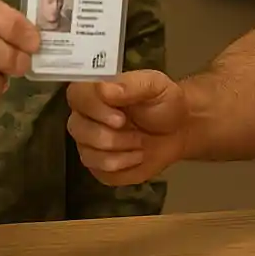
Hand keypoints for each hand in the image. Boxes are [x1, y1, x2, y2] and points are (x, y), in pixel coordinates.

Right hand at [66, 70, 187, 185]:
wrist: (178, 130)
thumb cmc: (164, 103)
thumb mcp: (154, 85)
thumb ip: (130, 84)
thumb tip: (103, 88)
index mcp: (96, 90)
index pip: (76, 95)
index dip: (94, 108)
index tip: (120, 118)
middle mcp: (86, 115)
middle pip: (77, 128)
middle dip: (111, 136)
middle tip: (137, 134)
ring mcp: (89, 142)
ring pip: (88, 153)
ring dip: (121, 151)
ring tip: (140, 142)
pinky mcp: (97, 166)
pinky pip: (100, 171)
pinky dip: (124, 165)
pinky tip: (137, 156)